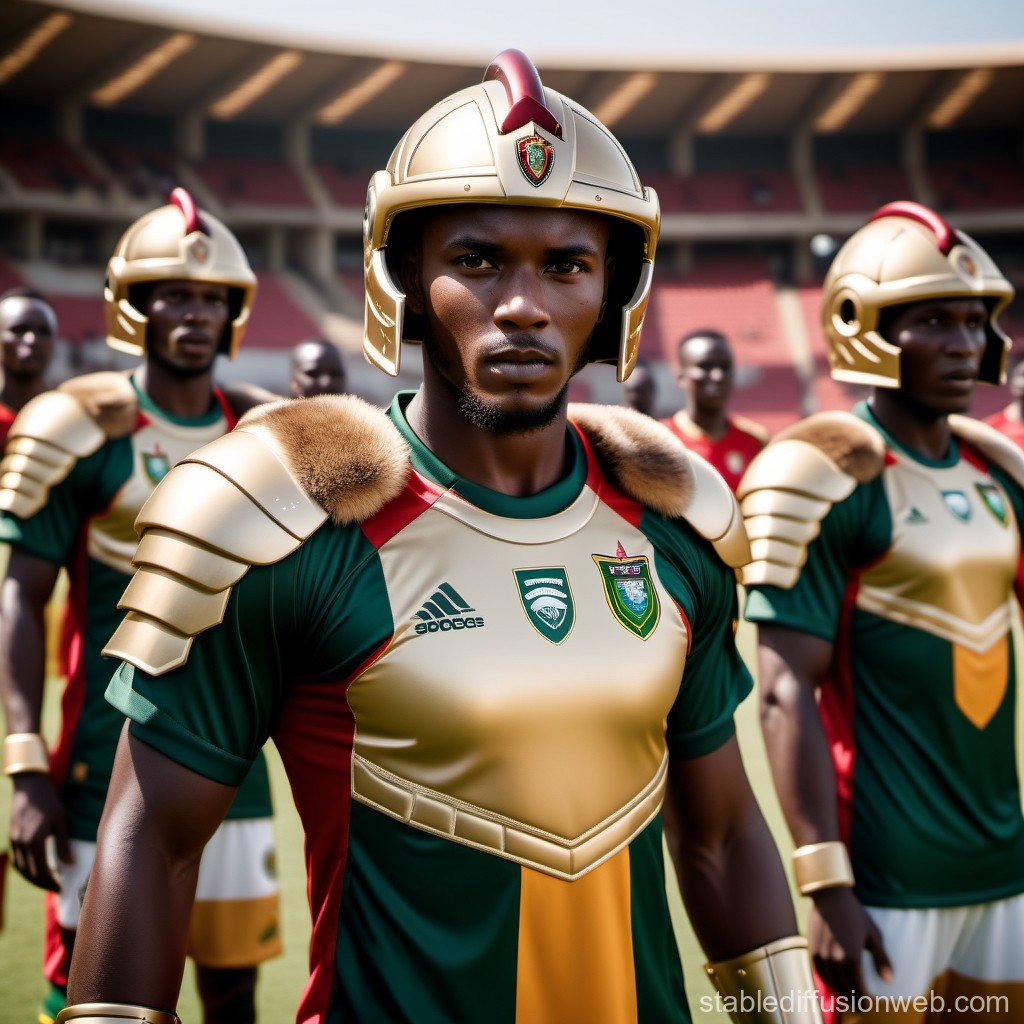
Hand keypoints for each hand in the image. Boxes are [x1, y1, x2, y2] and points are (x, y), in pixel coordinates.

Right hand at [9, 773, 70, 890]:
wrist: (29, 787)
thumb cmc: (49, 802)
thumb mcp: (61, 821)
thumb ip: (64, 844)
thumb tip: (70, 864)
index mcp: (35, 841)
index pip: (41, 871)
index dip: (51, 882)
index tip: (61, 887)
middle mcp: (21, 844)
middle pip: (30, 873)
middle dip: (43, 883)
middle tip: (56, 887)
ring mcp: (14, 842)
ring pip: (21, 869)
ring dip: (33, 878)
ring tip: (48, 880)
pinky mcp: (12, 838)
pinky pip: (16, 861)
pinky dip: (26, 869)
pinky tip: (36, 868)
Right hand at [808, 887, 892, 999]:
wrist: (829, 896)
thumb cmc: (855, 914)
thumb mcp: (874, 936)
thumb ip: (881, 960)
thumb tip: (889, 980)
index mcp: (851, 958)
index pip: (859, 992)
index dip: (866, 1002)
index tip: (872, 1002)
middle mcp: (834, 961)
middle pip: (845, 992)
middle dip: (855, 1001)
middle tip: (863, 1002)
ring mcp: (821, 957)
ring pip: (832, 985)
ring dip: (842, 992)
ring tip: (851, 993)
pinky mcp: (813, 951)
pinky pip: (822, 975)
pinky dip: (831, 982)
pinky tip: (838, 981)